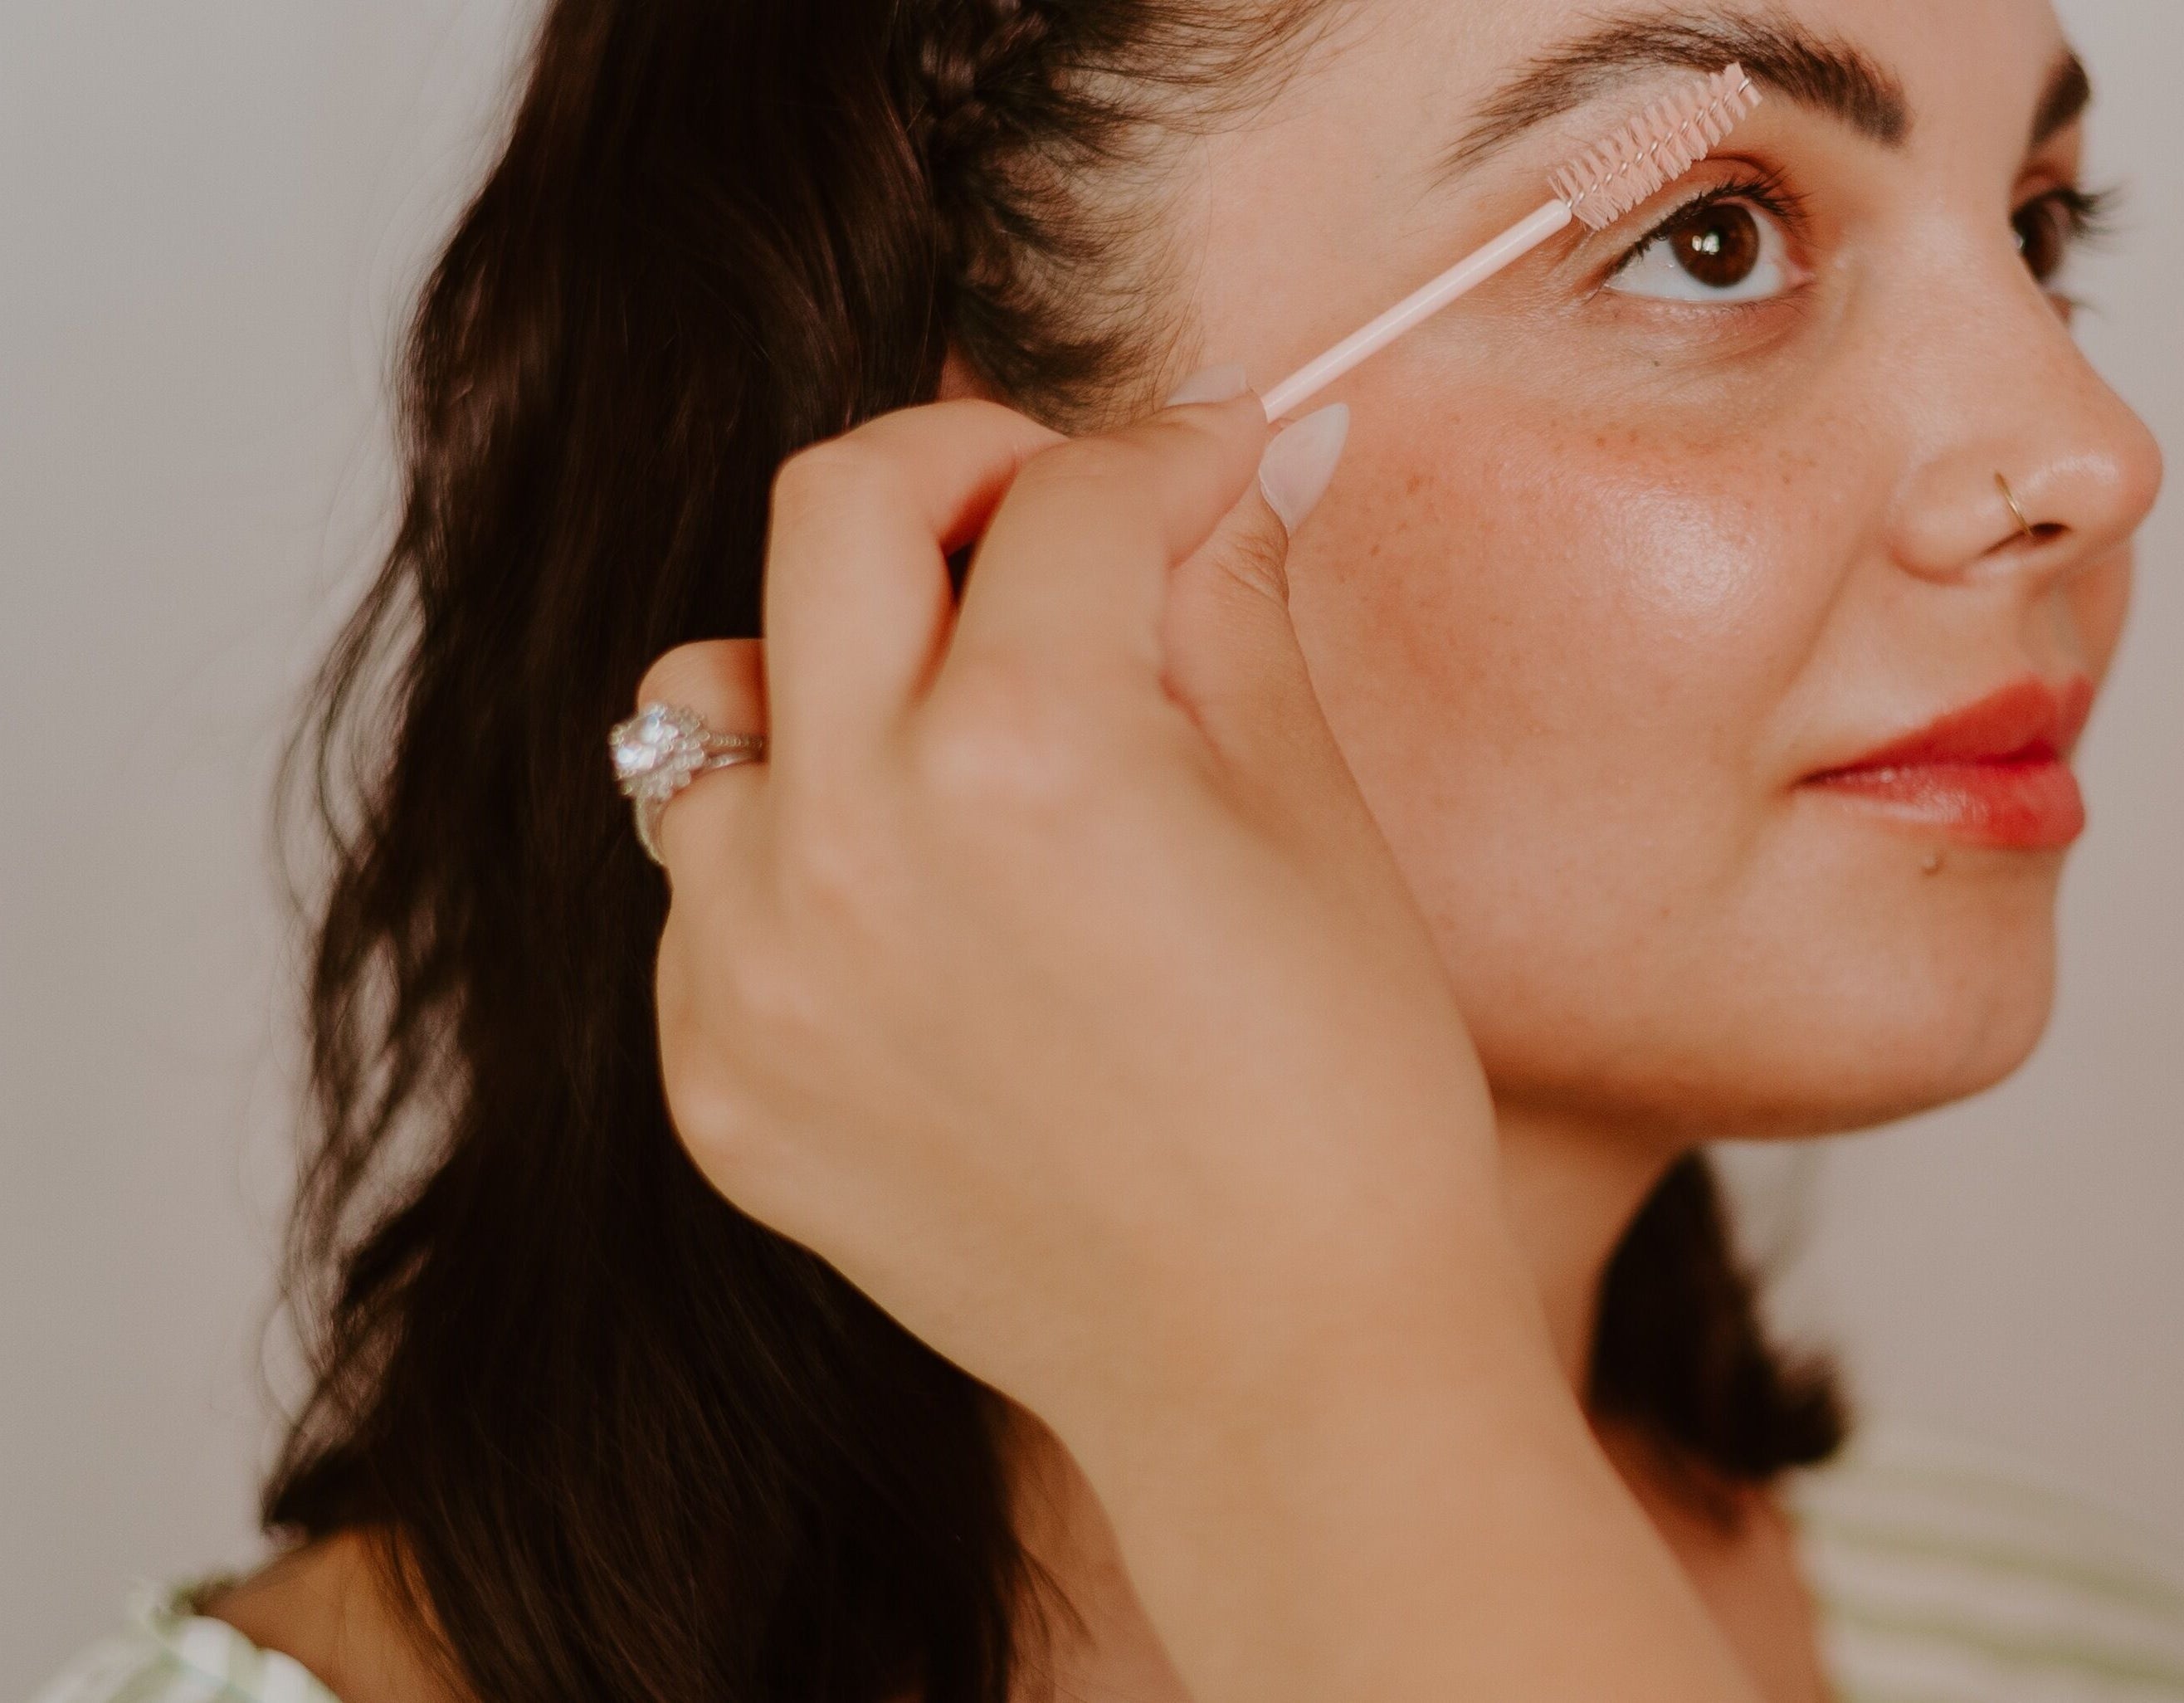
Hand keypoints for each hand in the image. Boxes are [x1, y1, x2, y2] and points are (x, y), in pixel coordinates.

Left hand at [639, 388, 1527, 1443]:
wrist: (1280, 1369)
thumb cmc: (1342, 1109)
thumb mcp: (1312, 819)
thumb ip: (1231, 603)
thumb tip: (1226, 464)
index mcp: (1032, 754)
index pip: (1070, 494)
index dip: (1165, 450)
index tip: (1208, 464)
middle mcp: (851, 838)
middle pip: (836, 510)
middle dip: (966, 466)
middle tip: (1058, 512)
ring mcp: (754, 967)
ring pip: (716, 698)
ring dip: (841, 665)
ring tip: (962, 730)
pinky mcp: (716, 1075)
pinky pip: (707, 881)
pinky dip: (804, 843)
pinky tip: (929, 908)